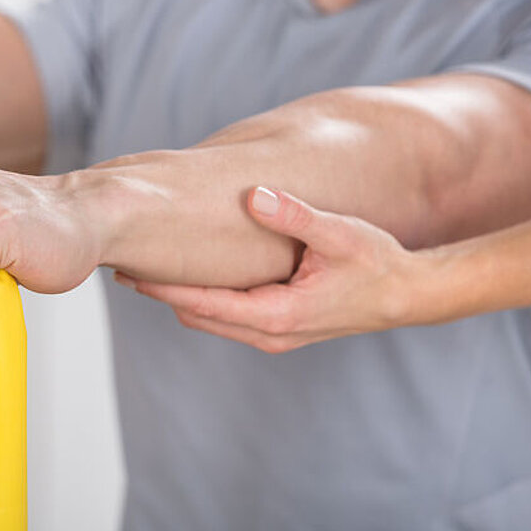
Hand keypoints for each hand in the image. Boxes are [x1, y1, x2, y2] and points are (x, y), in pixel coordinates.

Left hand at [115, 187, 422, 353]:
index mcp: (277, 314)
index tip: (127, 272)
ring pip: (209, 318)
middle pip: (195, 315)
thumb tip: (255, 195)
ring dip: (178, 297)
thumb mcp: (340, 234)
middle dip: (160, 293)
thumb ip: (296, 215)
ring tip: (144, 267)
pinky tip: (188, 274)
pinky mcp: (278, 328)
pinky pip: (226, 316)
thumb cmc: (377, 263)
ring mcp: (273, 335)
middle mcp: (269, 333)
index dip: (162, 288)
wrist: (407, 296)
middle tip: (123, 264)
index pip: (202, 303)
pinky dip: (201, 299)